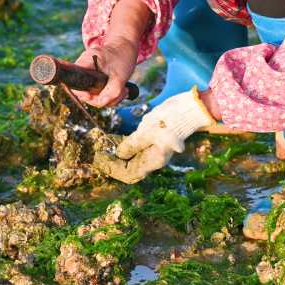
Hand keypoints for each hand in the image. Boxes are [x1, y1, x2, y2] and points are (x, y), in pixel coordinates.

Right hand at [72, 36, 137, 107]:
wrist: (125, 47)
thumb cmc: (122, 56)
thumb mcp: (120, 75)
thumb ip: (112, 91)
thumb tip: (101, 103)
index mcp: (85, 63)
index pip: (75, 83)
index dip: (83, 94)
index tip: (93, 97)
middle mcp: (84, 70)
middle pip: (85, 94)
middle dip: (103, 98)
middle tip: (120, 92)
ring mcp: (89, 77)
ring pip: (95, 97)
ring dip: (111, 98)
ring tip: (124, 90)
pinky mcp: (95, 82)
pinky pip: (100, 95)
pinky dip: (112, 96)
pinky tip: (122, 90)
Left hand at [95, 87, 216, 183]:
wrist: (185, 110)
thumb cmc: (168, 121)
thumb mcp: (147, 133)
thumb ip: (132, 145)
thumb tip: (119, 154)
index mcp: (153, 161)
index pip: (129, 174)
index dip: (113, 168)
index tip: (101, 158)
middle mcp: (153, 160)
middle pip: (129, 169)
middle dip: (113, 164)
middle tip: (99, 154)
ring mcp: (152, 152)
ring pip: (130, 160)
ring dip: (116, 155)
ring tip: (103, 147)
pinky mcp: (151, 142)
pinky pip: (134, 149)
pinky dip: (123, 146)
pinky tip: (113, 140)